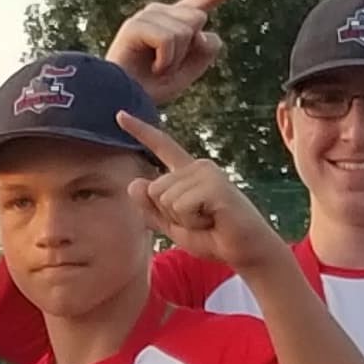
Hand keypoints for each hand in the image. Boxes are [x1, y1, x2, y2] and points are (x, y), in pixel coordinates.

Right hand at [105, 0, 252, 102]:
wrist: (120, 102)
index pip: (206, 0)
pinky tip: (150, 67)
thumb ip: (205, 50)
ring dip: (175, 59)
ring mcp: (146, 15)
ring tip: (155, 68)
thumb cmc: (151, 89)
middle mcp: (160, 11)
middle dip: (189, 49)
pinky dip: (165, 61)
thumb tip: (202, 30)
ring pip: (185, 31)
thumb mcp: (189, 72)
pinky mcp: (135, 25)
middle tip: (166, 67)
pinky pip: (169, 40)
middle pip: (199, 19)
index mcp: (175, 20)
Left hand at [122, 111, 285, 273]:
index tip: (119, 114)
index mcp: (186, 173)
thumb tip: (134, 183)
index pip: (161, 147)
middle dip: (169, 214)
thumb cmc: (211, 237)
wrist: (244, 250)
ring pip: (165, 198)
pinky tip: (213, 220)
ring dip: (182, 220)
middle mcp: (197, 167)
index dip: (140, 130)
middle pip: (154, 189)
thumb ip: (151, 208)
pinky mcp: (215, 185)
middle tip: (199, 220)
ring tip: (208, 220)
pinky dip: (192, 222)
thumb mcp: (172, 225)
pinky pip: (180, 206)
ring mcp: (207, 172)